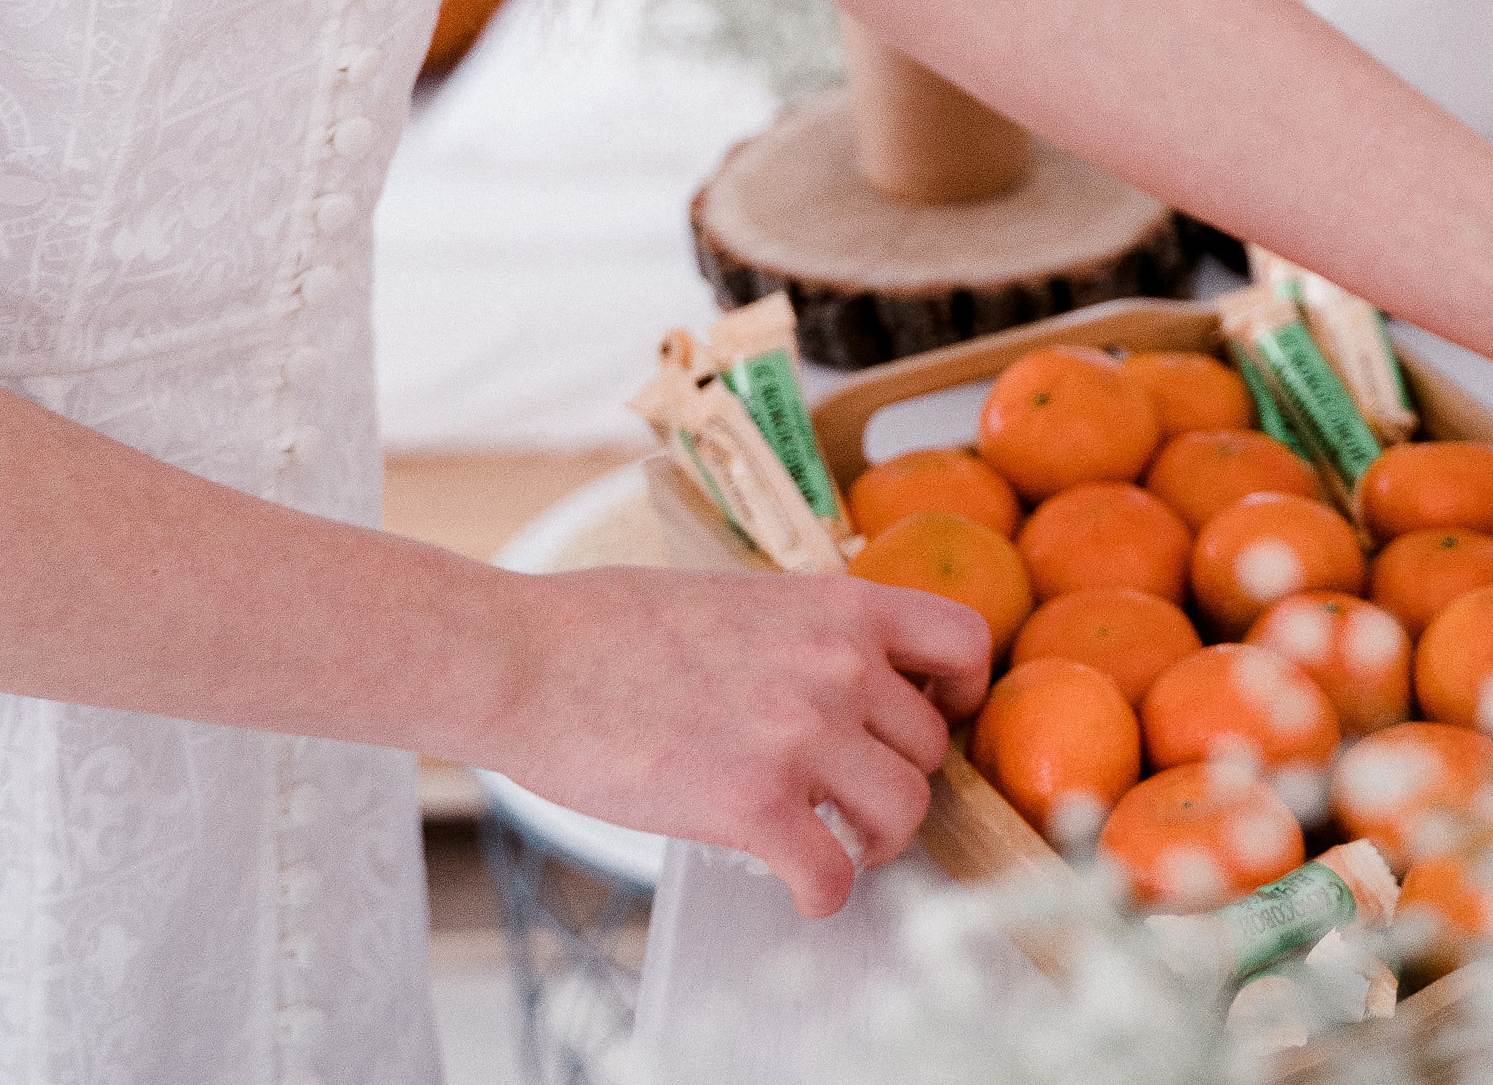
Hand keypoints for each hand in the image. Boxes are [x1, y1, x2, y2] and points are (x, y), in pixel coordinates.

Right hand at [480, 565, 991, 916]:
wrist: (530, 658)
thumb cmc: (613, 626)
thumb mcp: (739, 597)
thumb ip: (804, 633)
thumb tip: (844, 676)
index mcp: (833, 605)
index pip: (963, 642)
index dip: (959, 692)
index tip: (932, 717)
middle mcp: (834, 664)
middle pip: (930, 747)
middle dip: (895, 779)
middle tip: (849, 797)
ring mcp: (798, 734)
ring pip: (903, 815)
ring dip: (874, 843)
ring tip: (832, 842)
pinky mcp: (752, 804)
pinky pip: (835, 876)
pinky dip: (823, 896)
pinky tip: (794, 886)